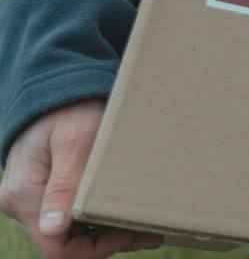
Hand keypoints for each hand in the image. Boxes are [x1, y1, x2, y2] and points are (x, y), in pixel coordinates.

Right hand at [0, 100, 162, 256]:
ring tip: (147, 227)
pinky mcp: (43, 189)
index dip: (94, 249)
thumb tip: (54, 229)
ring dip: (106, 233)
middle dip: (107, 242)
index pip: (55, 247)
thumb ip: (64, 184)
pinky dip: (97, 218)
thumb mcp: (75, 140)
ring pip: (69, 231)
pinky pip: (68, 215)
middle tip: (150, 232)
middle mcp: (21, 202)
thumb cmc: (69, 106)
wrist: (57, 83)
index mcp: (24, 195)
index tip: (131, 234)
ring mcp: (31, 197)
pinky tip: (126, 213)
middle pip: (64, 242)